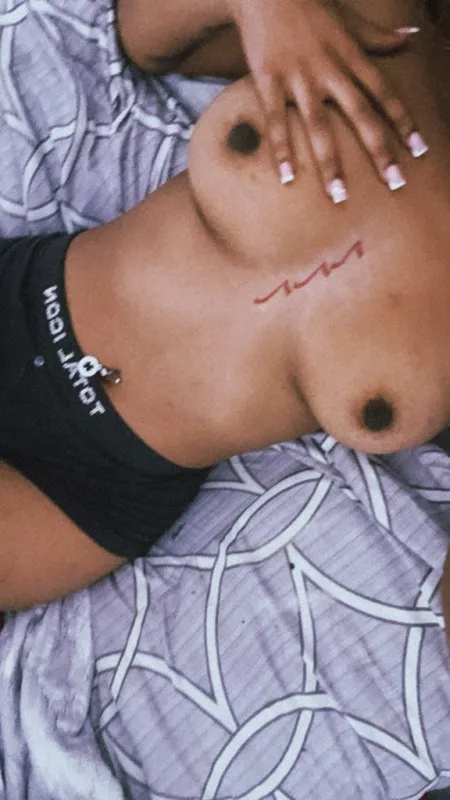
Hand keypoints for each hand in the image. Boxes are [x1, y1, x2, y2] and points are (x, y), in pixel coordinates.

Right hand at [227, 0, 426, 200]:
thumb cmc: (309, 4)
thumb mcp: (348, 19)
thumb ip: (377, 36)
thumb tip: (411, 37)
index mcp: (350, 56)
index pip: (383, 94)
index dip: (402, 122)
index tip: (418, 149)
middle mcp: (329, 70)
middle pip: (360, 116)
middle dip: (379, 151)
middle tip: (395, 183)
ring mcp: (299, 77)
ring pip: (319, 126)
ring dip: (330, 163)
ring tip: (339, 195)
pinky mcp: (269, 80)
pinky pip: (277, 120)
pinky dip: (281, 149)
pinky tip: (287, 176)